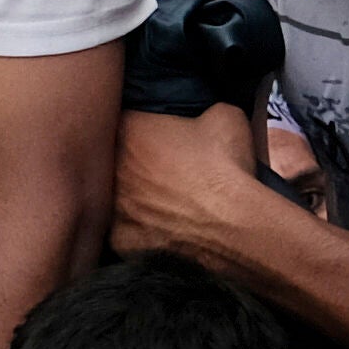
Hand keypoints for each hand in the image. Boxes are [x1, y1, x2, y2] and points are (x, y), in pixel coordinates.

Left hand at [111, 100, 281, 269]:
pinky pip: (125, 232)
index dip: (143, 129)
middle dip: (136, 164)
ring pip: (118, 197)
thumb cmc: (226, 164)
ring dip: (136, 198)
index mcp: (130, 129)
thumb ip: (201, 109)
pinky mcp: (121, 239)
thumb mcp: (224, 115)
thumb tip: (201, 117)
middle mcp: (113, 166)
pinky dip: (141, 232)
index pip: (126, 121)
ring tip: (167, 203)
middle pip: (116, 160)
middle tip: (165, 172)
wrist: (235, 222)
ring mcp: (114, 205)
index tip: (161, 138)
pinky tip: (163, 230)